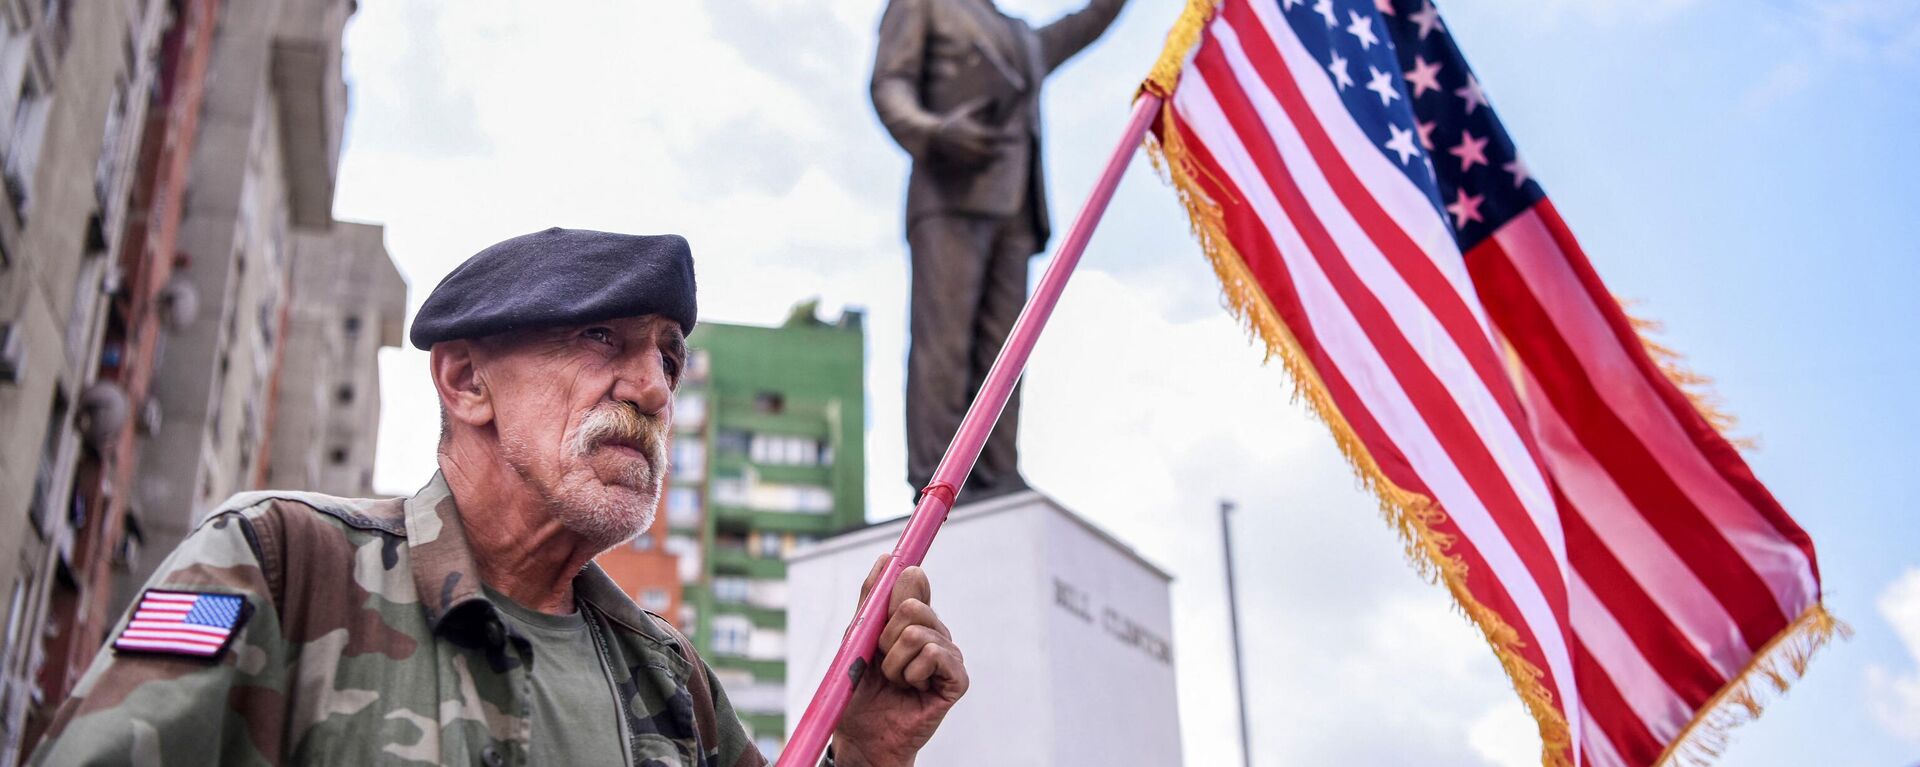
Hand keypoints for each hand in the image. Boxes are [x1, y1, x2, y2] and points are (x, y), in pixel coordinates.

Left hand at [832, 555, 968, 766]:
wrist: (864, 735)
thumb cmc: (861, 690)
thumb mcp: (858, 638)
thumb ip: (872, 600)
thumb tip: (887, 557)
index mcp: (914, 620)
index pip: (914, 580)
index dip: (903, 577)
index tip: (896, 570)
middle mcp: (935, 632)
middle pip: (912, 606)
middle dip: (885, 637)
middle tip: (883, 661)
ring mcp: (949, 655)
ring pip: (916, 633)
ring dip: (893, 662)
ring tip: (894, 680)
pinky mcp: (957, 679)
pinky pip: (933, 655)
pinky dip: (911, 673)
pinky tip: (911, 688)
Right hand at [929, 97, 1008, 169]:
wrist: (931, 137)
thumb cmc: (951, 122)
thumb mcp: (966, 111)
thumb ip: (982, 105)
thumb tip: (996, 100)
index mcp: (980, 133)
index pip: (1001, 137)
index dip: (1012, 137)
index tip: (1019, 138)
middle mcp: (978, 148)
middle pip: (997, 154)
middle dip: (1001, 153)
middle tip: (1004, 151)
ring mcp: (971, 159)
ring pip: (988, 164)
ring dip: (992, 162)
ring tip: (994, 158)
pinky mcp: (965, 167)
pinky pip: (979, 171)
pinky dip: (983, 168)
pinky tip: (984, 164)